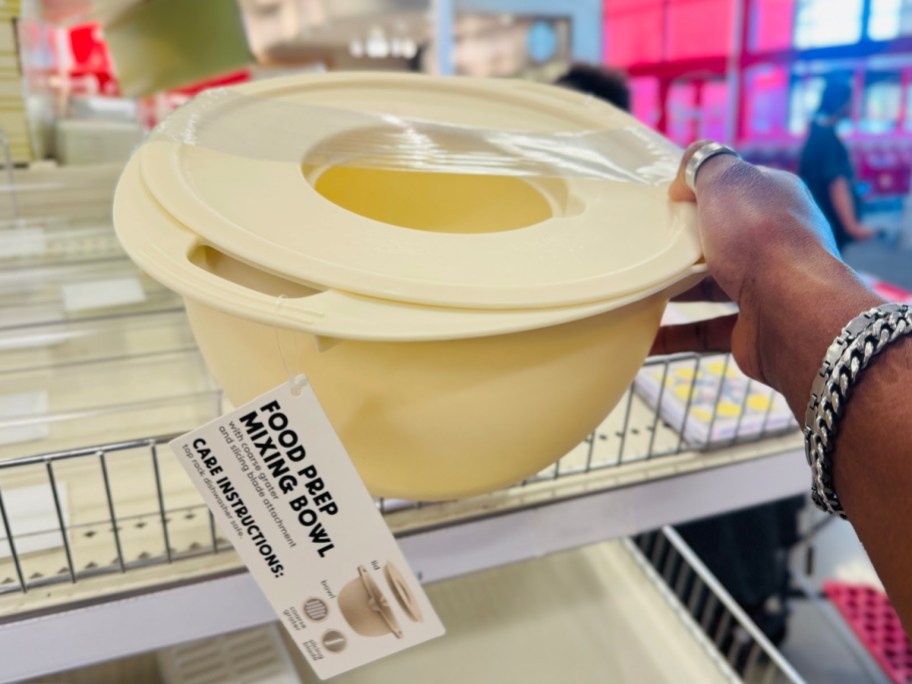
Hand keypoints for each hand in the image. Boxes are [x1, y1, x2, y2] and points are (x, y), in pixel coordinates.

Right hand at [652, 141, 877, 411]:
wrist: (792, 311)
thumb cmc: (759, 236)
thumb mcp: (727, 179)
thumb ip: (704, 164)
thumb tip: (685, 177)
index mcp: (776, 201)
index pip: (737, 188)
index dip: (703, 190)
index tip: (668, 200)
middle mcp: (777, 243)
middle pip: (723, 238)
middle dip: (686, 243)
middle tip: (647, 244)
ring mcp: (768, 289)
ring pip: (713, 286)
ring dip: (676, 290)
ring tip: (636, 288)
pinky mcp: (753, 329)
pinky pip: (705, 331)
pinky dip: (674, 336)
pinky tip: (643, 336)